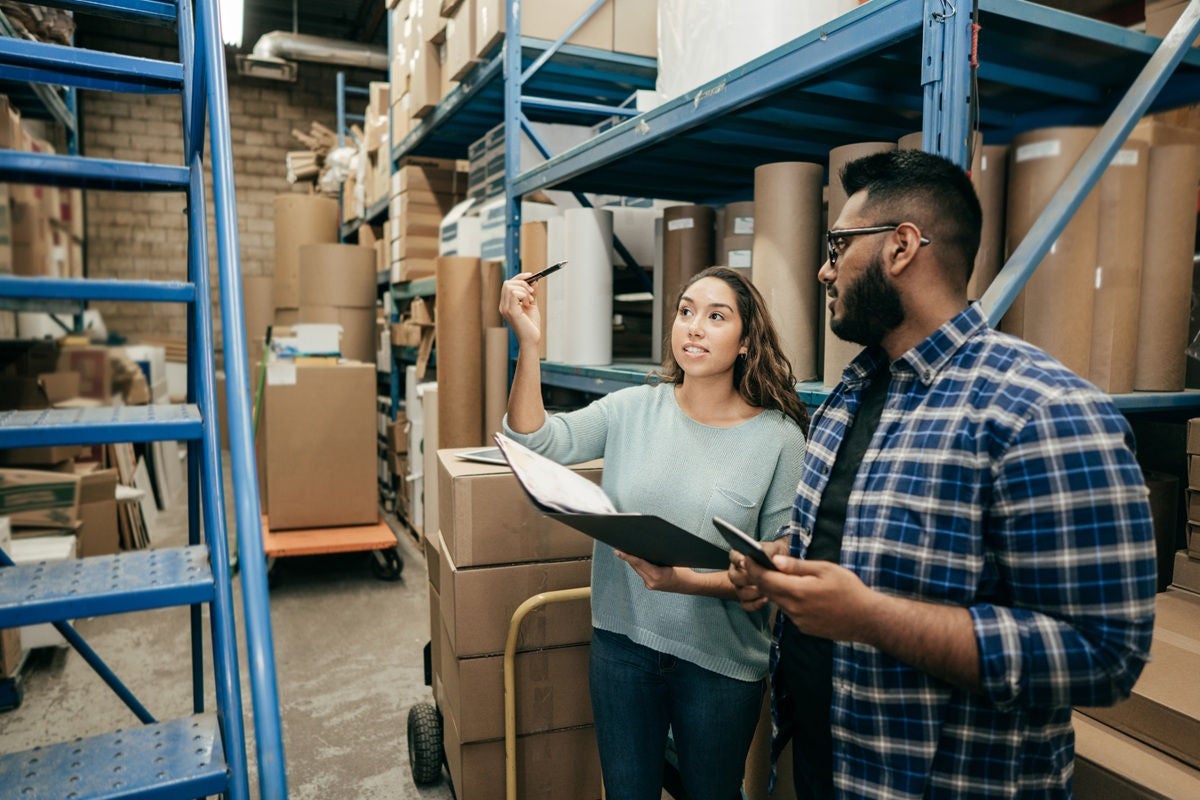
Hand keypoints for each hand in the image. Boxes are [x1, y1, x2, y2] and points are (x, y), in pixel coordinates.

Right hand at [499, 275, 541, 347]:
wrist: (532, 340)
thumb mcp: (532, 305)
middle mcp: (503, 306)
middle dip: (522, 282)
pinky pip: (515, 293)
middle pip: (507, 283)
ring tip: (530, 301)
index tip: (531, 276)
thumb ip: (532, 293)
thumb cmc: (531, 325)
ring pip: (510, 286)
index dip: (519, 278)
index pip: (508, 284)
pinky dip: (524, 295)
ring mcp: (505, 308)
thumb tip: (534, 280)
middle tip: (532, 291)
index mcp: (506, 304)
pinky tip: (528, 304)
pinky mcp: (510, 311)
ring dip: (524, 290)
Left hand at [616, 551, 679, 591]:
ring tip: (625, 551)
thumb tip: (647, 546)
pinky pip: (642, 573)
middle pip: (636, 566)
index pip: (639, 563)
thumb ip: (660, 555)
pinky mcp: (651, 586)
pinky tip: (636, 559)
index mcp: (658, 576)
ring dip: (633, 561)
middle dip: (628, 557)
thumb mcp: (674, 560)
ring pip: (638, 570)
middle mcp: (652, 582)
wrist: (690, 585)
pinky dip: (639, 566)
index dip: (628, 556)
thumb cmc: (684, 572)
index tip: (618, 550)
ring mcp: (651, 585)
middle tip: (619, 547)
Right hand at [728, 538, 788, 611]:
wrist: (782, 567)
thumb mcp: (775, 549)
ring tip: (765, 590)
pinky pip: (746, 604)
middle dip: (746, 578)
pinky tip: (766, 599)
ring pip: (740, 591)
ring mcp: (741, 586)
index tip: (746, 562)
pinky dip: (755, 604)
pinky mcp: (747, 599)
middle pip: (734, 577)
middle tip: (758, 579)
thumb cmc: (776, 555)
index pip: (733, 556)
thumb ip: (769, 551)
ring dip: (752, 592)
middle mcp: (737, 572)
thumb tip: (768, 557)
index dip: (738, 559)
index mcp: (740, 557)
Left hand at [747, 554, 880, 643]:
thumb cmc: (849, 590)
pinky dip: (787, 600)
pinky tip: (797, 592)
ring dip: (775, 589)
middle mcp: (794, 609)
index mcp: (798, 592)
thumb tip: (775, 561)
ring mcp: (798, 621)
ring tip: (778, 575)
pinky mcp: (804, 628)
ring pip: (778, 602)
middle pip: (768, 591)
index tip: (747, 557)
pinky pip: (789, 611)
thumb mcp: (825, 570)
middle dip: (760, 577)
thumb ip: (798, 566)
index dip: (753, 568)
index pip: (765, 579)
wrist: (867, 619)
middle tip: (756, 563)